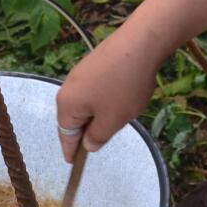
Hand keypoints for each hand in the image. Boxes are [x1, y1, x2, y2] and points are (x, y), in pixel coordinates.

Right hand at [53, 22, 164, 162]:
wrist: (140, 42)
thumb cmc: (124, 87)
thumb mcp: (112, 120)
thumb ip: (97, 136)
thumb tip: (87, 144)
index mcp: (67, 104)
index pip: (66, 135)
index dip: (71, 151)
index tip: (73, 164)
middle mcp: (68, 87)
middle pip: (75, 118)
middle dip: (89, 130)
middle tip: (107, 136)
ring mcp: (81, 73)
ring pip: (88, 103)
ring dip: (101, 113)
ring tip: (121, 114)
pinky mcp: (95, 63)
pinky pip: (96, 90)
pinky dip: (107, 98)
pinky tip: (124, 96)